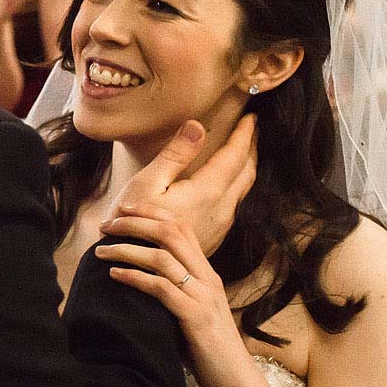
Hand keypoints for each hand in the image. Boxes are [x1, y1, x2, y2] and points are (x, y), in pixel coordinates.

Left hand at [98, 204, 274, 386]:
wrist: (235, 379)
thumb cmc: (206, 346)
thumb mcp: (191, 309)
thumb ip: (173, 289)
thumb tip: (138, 274)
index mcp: (206, 273)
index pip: (181, 228)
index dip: (152, 213)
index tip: (123, 209)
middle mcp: (207, 278)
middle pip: (170, 233)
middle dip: (135, 223)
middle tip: (106, 226)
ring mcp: (203, 296)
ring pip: (162, 257)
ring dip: (126, 250)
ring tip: (100, 252)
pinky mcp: (195, 317)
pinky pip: (160, 288)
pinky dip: (134, 277)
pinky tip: (114, 276)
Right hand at [112, 116, 256, 257]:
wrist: (136, 269)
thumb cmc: (133, 224)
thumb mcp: (148, 183)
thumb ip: (175, 155)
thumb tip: (198, 126)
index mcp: (207, 191)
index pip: (235, 156)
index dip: (245, 134)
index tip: (252, 117)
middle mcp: (221, 209)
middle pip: (246, 172)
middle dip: (251, 148)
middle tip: (253, 130)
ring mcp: (219, 226)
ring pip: (243, 190)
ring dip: (246, 167)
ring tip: (244, 152)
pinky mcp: (213, 237)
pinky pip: (234, 205)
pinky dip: (236, 186)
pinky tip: (227, 185)